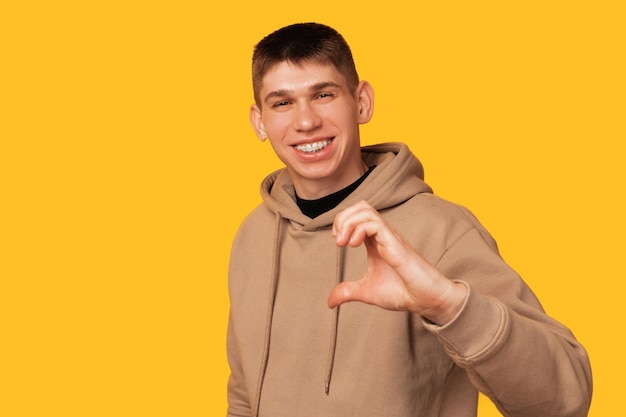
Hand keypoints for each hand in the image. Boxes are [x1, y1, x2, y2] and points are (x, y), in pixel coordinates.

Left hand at [329, 201, 466, 324]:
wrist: (426, 300)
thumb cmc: (402, 292)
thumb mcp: (367, 292)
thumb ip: (347, 293)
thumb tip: (329, 302)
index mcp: (375, 241)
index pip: (357, 215)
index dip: (342, 222)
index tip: (337, 241)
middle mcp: (383, 235)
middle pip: (361, 206)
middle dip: (342, 217)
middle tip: (337, 240)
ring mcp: (390, 236)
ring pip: (366, 210)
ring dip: (348, 222)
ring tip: (343, 243)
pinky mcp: (395, 243)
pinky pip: (375, 223)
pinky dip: (359, 229)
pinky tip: (354, 245)